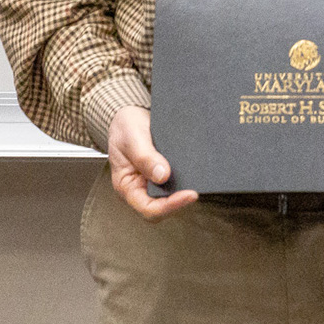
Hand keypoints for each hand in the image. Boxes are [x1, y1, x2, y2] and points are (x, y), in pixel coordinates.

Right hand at [106, 105, 196, 220]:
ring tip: (199, 178)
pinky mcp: (165, 174)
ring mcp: (153, 182)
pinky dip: (188, 179)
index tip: (189, 194)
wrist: (130, 115)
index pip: (148, 208)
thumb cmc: (125, 128)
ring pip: (172, 196)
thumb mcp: (132, 139)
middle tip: (198, 187)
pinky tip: (197, 170)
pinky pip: (177, 182)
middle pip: (163, 207)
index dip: (170, 206)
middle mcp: (140, 188)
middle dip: (181, 200)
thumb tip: (163, 176)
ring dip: (186, 189)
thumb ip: (144, 157)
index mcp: (126, 186)